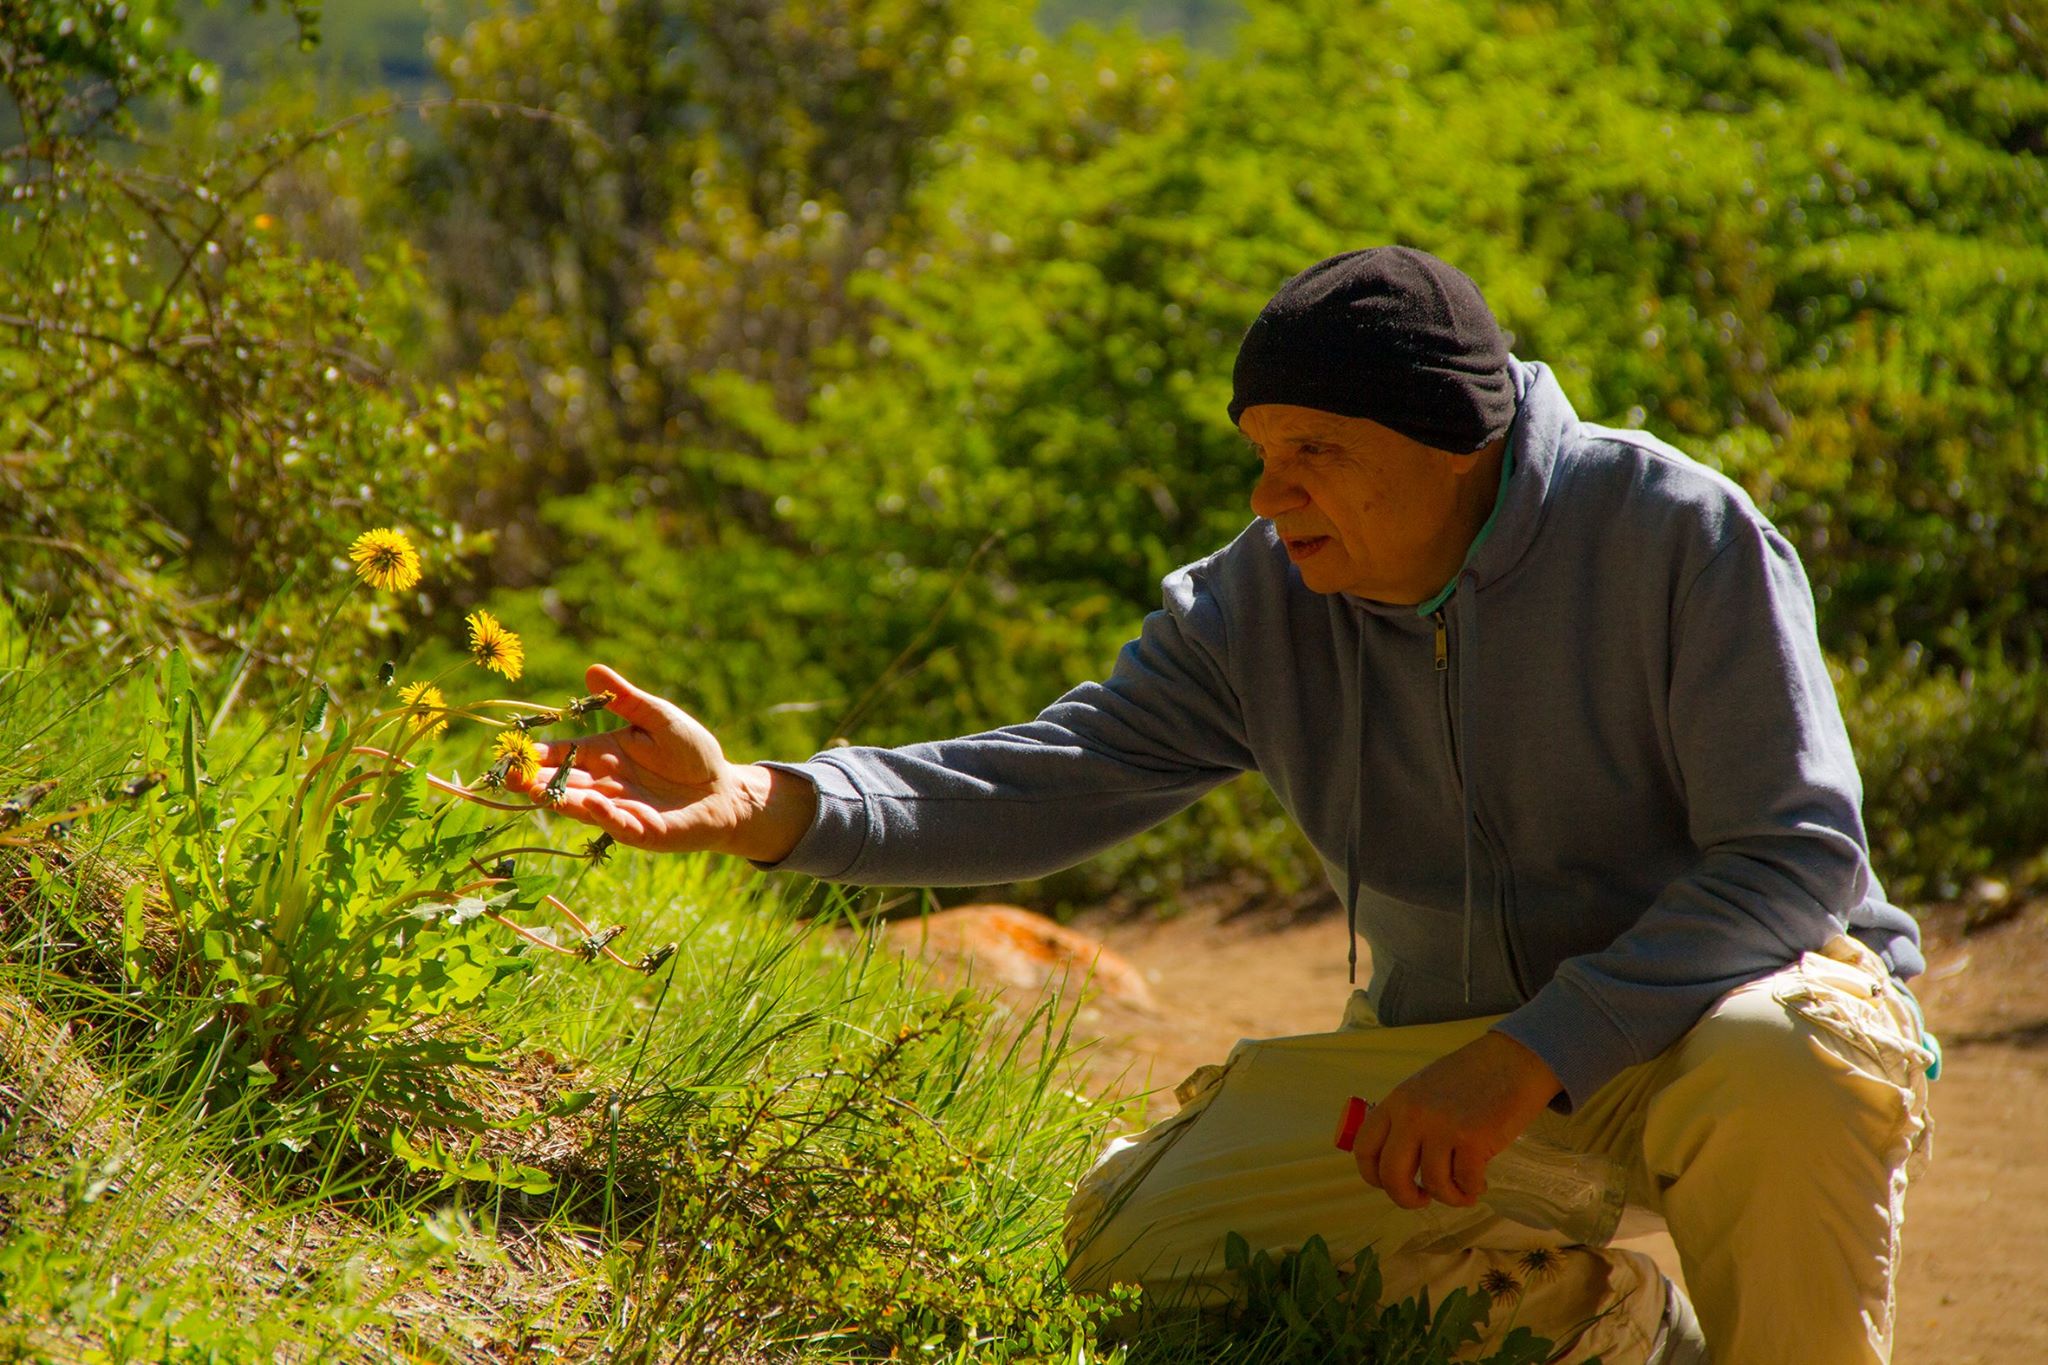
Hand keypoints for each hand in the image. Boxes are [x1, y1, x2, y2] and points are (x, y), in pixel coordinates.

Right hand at [511, 664, 816, 861]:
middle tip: (508, 776)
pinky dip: (607, 817)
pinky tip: (594, 804)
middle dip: (534, 782)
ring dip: (560, 800)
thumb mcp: (658, 717)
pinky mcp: (643, 831)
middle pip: (561, 784)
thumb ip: (627, 699)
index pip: (561, 754)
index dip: (537, 754)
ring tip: (536, 792)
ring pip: (582, 807)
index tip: (512, 751)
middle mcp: (603, 784)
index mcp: (602, 754)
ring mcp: (619, 810)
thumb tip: (592, 670)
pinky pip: (620, 825)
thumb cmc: (691, 752)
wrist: (724, 790)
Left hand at [1351, 1030, 1562, 1210]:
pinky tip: (1479, 1183)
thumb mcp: (1424, 1090)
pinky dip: (1471, 1190)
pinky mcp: (1472, 1140)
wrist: (1513, 1061)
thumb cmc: (1471, 1077)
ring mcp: (1442, 1128)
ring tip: (1462, 1188)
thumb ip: (1407, 1119)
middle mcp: (1413, 1115)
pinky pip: (1464, 1183)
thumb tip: (1398, 1162)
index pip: (1364, 1148)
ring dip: (1449, 1196)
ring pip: (1432, 1185)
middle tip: (1422, 1199)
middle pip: (1391, 1175)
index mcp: (1397, 1102)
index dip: (1373, 1176)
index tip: (1389, 1184)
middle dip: (1406, 1198)